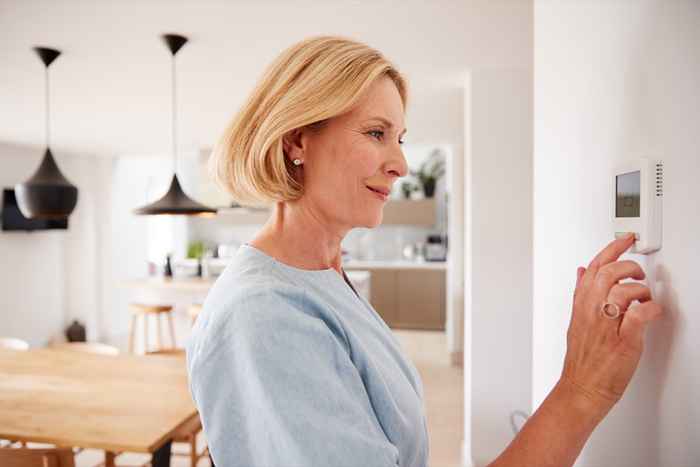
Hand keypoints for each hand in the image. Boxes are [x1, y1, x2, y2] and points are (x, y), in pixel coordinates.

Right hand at [560, 234, 663, 412]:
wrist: (582, 389)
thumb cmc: (581, 360)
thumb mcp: (575, 320)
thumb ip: (580, 294)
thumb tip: (581, 272)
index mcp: (581, 305)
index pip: (594, 267)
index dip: (611, 248)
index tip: (626, 239)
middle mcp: (591, 312)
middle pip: (608, 273)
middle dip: (629, 266)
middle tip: (638, 273)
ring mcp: (606, 327)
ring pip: (622, 291)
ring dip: (640, 290)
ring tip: (644, 297)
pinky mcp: (623, 342)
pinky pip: (638, 316)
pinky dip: (649, 309)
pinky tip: (651, 312)